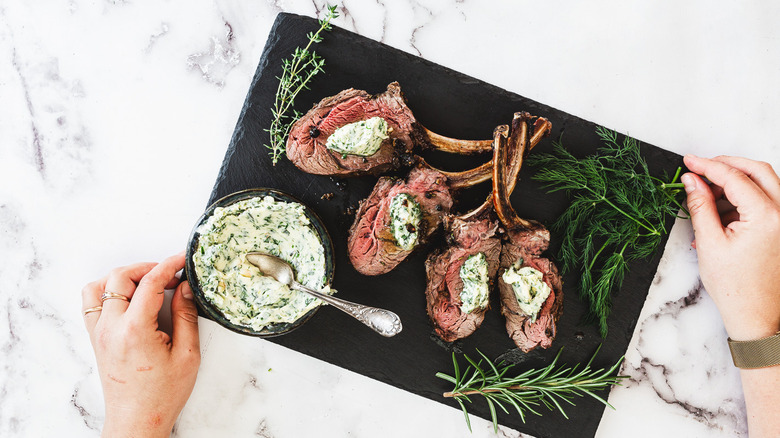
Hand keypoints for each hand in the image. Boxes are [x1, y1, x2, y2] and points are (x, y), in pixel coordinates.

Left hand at [82, 253, 199, 436]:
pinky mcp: (96, 338)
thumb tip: (185, 288)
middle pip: (121, 276)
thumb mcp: (187, 354)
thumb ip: (186, 316)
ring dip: (124, 277)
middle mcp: (111, 328)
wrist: (137, 420)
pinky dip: (107, 291)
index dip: (169, 265)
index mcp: (135, 330)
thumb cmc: (162, 395)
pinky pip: (91, 303)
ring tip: (147, 284)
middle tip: (170, 275)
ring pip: (100, 285)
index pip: (150, 282)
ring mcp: (99, 332)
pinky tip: (128, 298)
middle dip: (148, 268)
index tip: (183, 258)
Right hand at [682, 155, 779, 340]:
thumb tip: (692, 181)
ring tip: (707, 196)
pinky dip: (745, 198)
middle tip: (701, 167)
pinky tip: (721, 212)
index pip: (734, 177)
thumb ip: (700, 205)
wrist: (758, 316)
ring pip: (765, 183)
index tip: (689, 162)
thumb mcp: (710, 243)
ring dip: (736, 182)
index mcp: (767, 217)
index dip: (708, 166)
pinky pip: (767, 200)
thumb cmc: (737, 288)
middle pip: (757, 170)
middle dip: (726, 165)